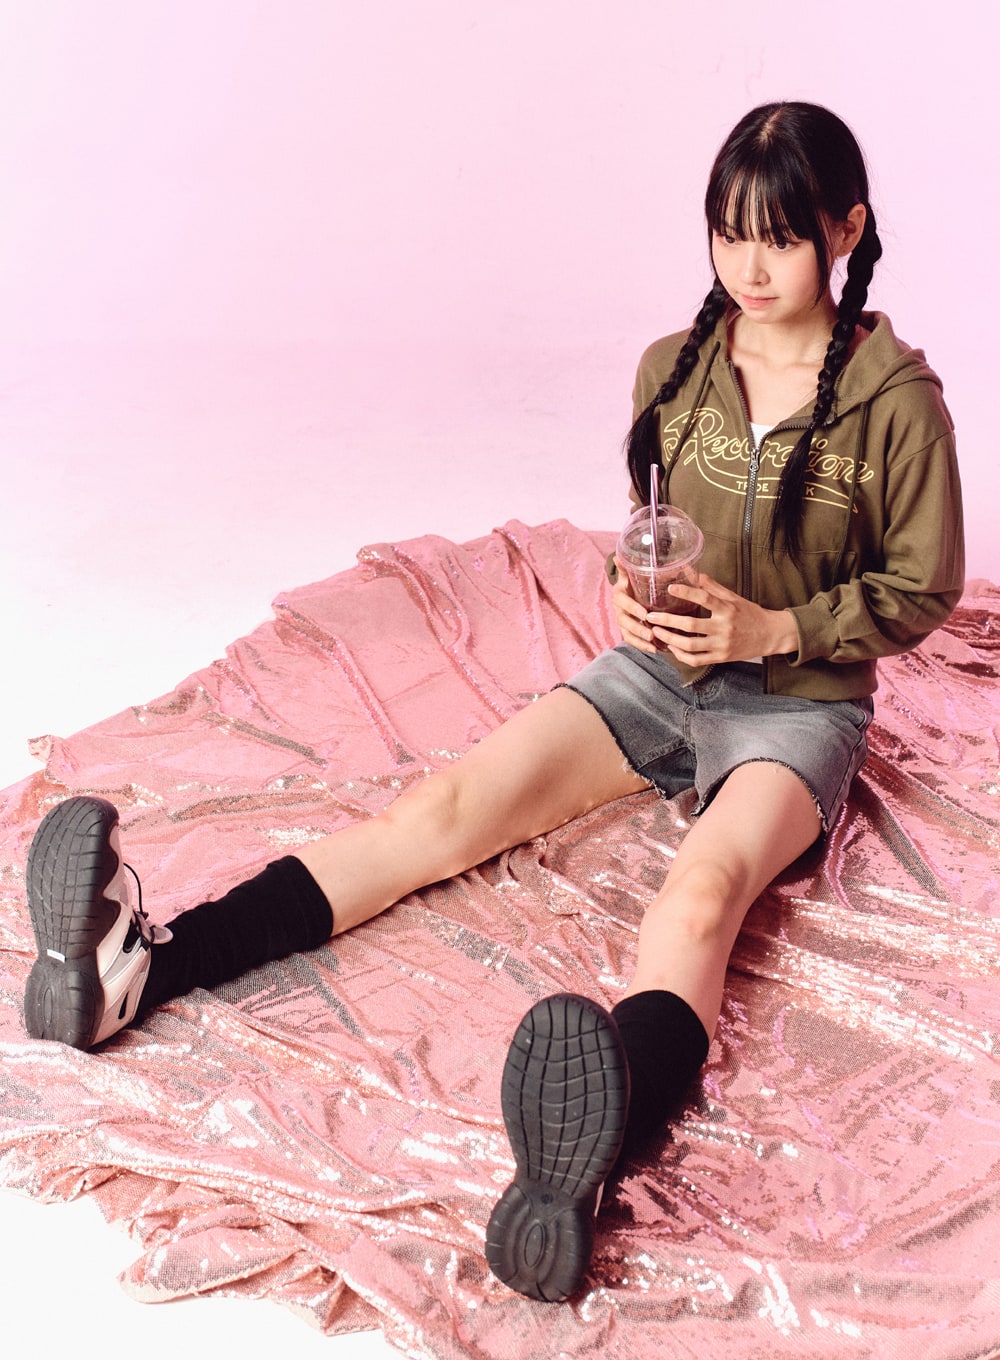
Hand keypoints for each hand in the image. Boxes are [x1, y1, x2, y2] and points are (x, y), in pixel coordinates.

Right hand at [611, 557, 658, 652]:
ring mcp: (622, 621)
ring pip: (628, 633)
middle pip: (624, 621)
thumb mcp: (630, 575)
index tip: (645, 614)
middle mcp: (618, 609)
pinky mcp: (627, 631)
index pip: (623, 602)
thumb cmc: (633, 583)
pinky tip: (655, 650)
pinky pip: (632, 640)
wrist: (628, 592)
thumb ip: (626, 568)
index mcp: (619, 594)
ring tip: (654, 646)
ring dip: (640, 640)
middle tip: (651, 634)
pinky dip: (642, 646)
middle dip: (637, 628)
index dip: (633, 608)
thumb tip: (617, 555)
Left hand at [650, 574, 798, 664]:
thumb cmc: (750, 613)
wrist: (770, 635)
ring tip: (655, 631)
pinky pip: (696, 660)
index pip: (705, 598)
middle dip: (667, 621)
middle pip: (691, 625)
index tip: (671, 588)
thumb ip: (713, 587)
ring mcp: (722, 645)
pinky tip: (671, 647)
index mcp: (727, 609)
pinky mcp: (721, 658)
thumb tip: (694, 572)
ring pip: (690, 645)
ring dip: (669, 639)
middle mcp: (724, 628)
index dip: (686, 592)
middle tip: (650, 617)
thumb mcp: (734, 598)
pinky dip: (681, 655)